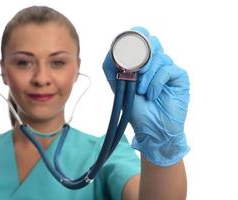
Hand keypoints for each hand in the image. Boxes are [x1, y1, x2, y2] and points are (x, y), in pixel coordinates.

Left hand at [103, 27, 189, 165]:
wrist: (152, 129)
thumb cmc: (136, 110)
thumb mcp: (118, 86)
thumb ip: (112, 68)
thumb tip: (112, 50)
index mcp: (142, 62)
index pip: (141, 37)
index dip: (135, 37)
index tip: (124, 50)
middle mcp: (156, 63)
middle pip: (152, 41)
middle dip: (140, 56)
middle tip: (133, 72)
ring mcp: (168, 69)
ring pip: (159, 57)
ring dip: (146, 75)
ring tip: (140, 91)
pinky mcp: (180, 77)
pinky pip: (168, 69)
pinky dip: (156, 82)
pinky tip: (152, 95)